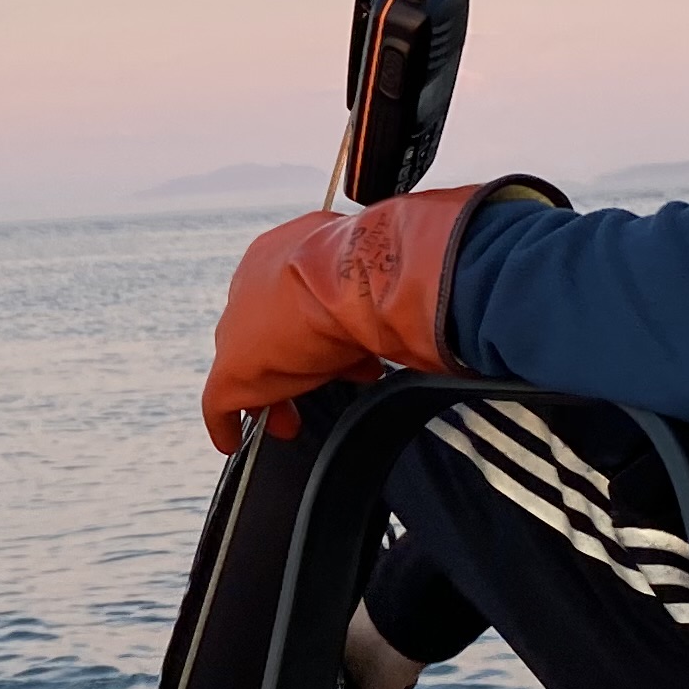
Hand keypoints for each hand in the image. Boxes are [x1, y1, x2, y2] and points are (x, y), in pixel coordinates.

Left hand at [196, 179, 562, 449]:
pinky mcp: (235, 367)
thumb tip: (468, 261)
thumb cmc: (396, 265)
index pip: (293, 294)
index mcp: (292, 246)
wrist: (367, 274)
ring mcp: (243, 321)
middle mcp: (259, 275)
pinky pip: (220, 401)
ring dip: (277, 394)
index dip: (315, 331)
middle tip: (309, 394)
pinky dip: (226, 422)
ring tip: (293, 421)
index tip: (342, 359)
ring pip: (253, 365)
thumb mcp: (394, 268)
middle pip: (268, 330)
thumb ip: (408, 273)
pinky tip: (231, 441)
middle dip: (291, 364)